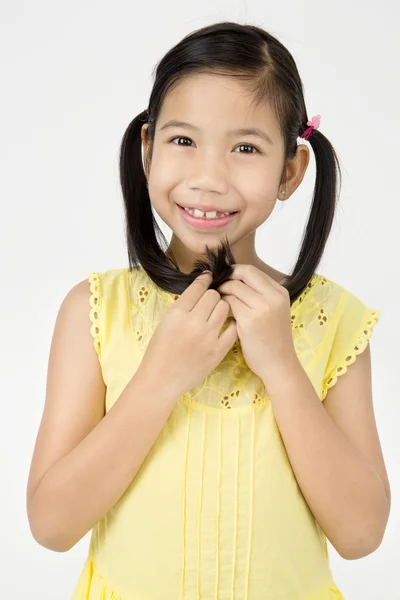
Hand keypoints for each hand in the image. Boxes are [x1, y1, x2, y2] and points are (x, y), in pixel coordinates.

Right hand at [138, 272, 237, 397]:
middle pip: (214, 295)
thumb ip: (183, 306)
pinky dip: (230, 325)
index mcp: (177, 312)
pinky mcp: (218, 351)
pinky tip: (225, 326)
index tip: (209, 277)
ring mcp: (208, 337)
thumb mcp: (166, 321)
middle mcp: (193, 322)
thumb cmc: (159, 350)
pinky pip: (233, 329)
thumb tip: (201, 288)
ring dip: (222, 308)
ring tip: (217, 314)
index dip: (205, 280)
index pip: (198, 287)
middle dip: (213, 296)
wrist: (161, 379)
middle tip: (210, 303)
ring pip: (225, 308)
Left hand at [216, 264, 296, 381]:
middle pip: (243, 274)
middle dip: (226, 278)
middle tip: (216, 286)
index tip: (225, 277)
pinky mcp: (250, 320)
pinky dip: (222, 306)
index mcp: (280, 292)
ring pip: (234, 287)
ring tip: (218, 301)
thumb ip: (261, 294)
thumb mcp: (274, 311)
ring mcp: (262, 307)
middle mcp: (273, 296)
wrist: (279, 364)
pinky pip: (229, 303)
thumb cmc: (273, 339)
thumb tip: (234, 278)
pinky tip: (222, 314)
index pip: (252, 270)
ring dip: (222, 292)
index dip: (235, 271)